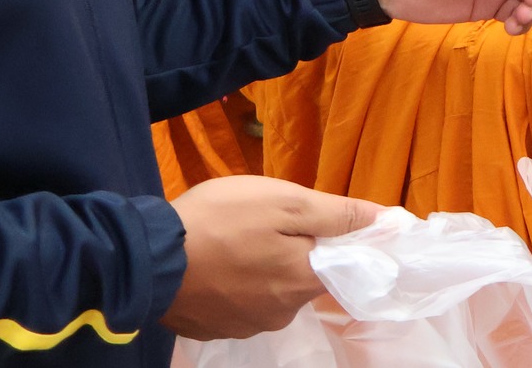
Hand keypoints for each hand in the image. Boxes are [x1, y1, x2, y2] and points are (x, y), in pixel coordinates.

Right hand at [163, 176, 380, 339]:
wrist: (143, 258)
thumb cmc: (221, 221)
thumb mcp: (287, 203)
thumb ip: (339, 216)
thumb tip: (389, 221)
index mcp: (305, 282)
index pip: (346, 266)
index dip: (343, 241)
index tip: (326, 222)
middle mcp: (281, 313)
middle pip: (305, 277)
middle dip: (295, 251)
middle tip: (264, 222)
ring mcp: (245, 325)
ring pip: (271, 290)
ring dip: (262, 267)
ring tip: (235, 239)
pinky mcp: (213, 327)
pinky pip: (239, 302)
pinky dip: (234, 283)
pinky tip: (216, 263)